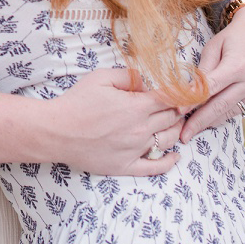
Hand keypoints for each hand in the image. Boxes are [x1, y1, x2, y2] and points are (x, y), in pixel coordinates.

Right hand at [0, 68, 183, 175]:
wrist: (57, 131)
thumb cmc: (76, 102)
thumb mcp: (100, 77)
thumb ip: (128, 76)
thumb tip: (147, 82)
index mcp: (136, 106)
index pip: (171, 99)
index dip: (183, 93)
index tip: (188, 90)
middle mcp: (140, 129)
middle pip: (172, 118)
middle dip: (178, 109)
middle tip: (176, 104)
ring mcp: (135, 150)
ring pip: (168, 140)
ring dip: (176, 130)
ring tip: (173, 123)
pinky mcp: (126, 166)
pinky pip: (155, 167)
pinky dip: (169, 162)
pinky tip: (174, 156)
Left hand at [180, 5, 244, 142]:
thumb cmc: (232, 37)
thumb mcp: (213, 47)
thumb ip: (203, 71)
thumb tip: (189, 94)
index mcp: (238, 65)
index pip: (211, 88)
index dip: (193, 102)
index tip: (178, 112)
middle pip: (220, 106)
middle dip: (200, 122)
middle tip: (183, 136)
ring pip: (230, 112)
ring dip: (211, 120)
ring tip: (192, 127)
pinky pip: (241, 110)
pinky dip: (225, 113)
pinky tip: (211, 117)